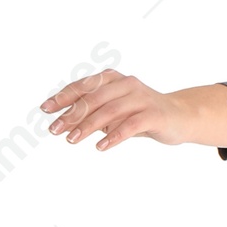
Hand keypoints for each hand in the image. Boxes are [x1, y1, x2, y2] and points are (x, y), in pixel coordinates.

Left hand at [41, 74, 226, 152]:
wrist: (180, 117)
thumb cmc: (142, 114)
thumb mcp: (115, 111)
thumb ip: (94, 112)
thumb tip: (63, 121)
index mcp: (114, 79)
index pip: (84, 86)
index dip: (63, 97)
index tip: (45, 109)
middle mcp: (127, 84)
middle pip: (94, 98)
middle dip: (72, 114)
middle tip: (54, 130)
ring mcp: (141, 98)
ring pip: (109, 111)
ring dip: (87, 126)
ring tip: (71, 140)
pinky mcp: (154, 114)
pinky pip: (131, 125)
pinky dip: (114, 136)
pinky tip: (100, 146)